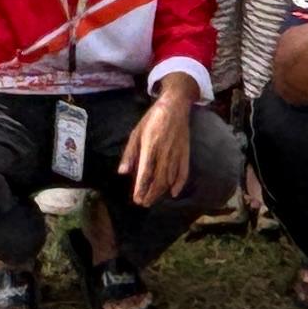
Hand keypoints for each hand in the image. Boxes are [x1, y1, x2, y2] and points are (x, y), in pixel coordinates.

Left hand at [123, 83, 197, 208]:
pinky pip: (184, 171)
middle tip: (143, 203)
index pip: (145, 172)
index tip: (137, 199)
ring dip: (161, 191)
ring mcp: (176, 152)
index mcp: (150, 145)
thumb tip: (122, 173)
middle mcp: (164, 151)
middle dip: (151, 194)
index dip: (141, 187)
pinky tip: (174, 193)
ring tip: (152, 199)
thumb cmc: (152, 119)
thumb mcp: (136, 132)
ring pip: (170, 178)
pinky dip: (180, 184)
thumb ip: (129, 154)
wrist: (174, 105)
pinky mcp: (185, 152)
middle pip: (158, 179)